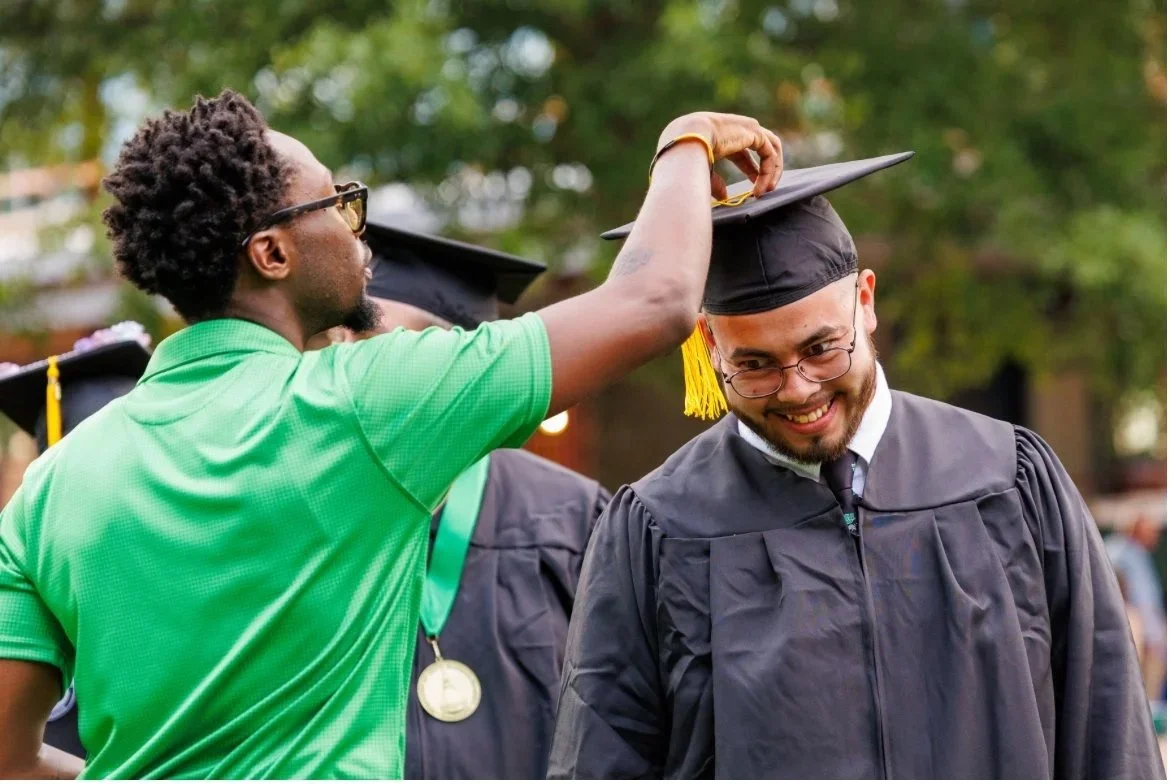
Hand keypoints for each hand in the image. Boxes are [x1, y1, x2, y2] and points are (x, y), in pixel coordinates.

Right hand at [657, 112, 783, 199]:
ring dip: (773, 170)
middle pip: (761, 147)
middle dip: (766, 169)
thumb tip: (723, 197)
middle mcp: (736, 129)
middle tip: (767, 189)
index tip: (754, 189)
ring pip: (770, 147)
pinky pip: (769, 153)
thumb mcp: (702, 171)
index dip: (751, 170)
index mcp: (721, 135)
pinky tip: (762, 187)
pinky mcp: (754, 132)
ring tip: (768, 190)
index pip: (743, 152)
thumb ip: (715, 182)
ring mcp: (747, 127)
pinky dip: (769, 171)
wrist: (687, 140)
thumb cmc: (686, 155)